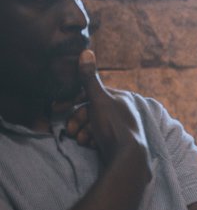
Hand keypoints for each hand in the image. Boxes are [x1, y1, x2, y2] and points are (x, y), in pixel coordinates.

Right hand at [71, 51, 148, 171]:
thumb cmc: (113, 125)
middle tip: (68, 129)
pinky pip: (98, 137)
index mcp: (122, 97)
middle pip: (90, 110)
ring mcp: (121, 126)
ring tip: (81, 138)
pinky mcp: (117, 141)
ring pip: (92, 124)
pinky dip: (91, 140)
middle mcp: (124, 110)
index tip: (56, 107)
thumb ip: (89, 78)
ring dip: (82, 131)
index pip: (91, 93)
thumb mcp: (99, 99)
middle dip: (77, 120)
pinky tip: (90, 145)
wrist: (126, 158)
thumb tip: (86, 50)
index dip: (73, 99)